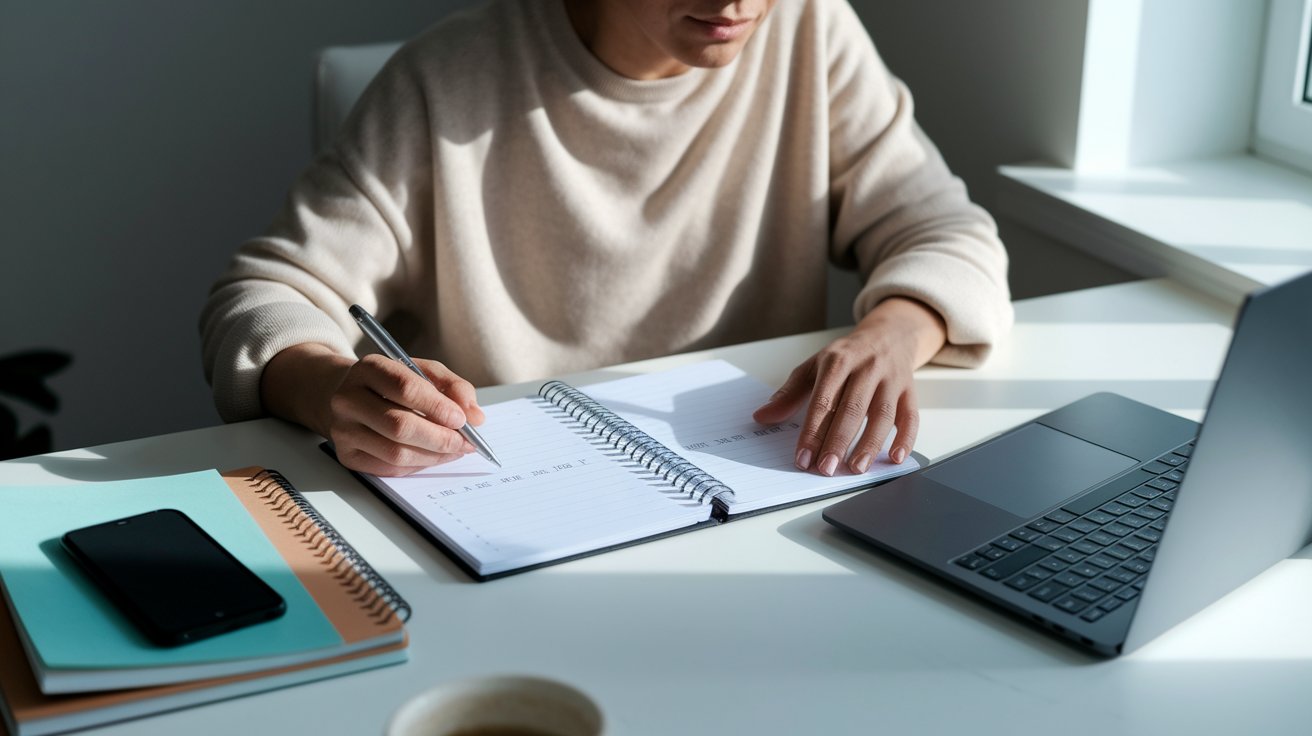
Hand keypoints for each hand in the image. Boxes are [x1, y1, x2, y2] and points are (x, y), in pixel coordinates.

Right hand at [262, 344, 484, 475]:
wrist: (349, 395)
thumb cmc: (393, 382)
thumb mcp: (423, 371)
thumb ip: (453, 387)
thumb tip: (475, 417)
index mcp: (368, 369)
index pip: (405, 389)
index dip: (438, 407)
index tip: (462, 419)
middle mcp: (348, 399)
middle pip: (399, 426)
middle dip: (440, 438)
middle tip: (465, 442)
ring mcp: (343, 430)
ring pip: (396, 453)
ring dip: (433, 456)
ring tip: (455, 450)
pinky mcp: (347, 456)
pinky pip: (389, 468)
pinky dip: (418, 466)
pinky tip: (433, 457)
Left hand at [752, 297, 945, 475]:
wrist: (888, 335)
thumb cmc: (846, 356)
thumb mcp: (814, 367)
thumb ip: (789, 393)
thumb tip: (761, 416)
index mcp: (838, 361)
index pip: (823, 400)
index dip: (812, 431)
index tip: (803, 458)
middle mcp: (867, 368)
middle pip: (852, 409)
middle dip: (838, 441)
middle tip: (825, 469)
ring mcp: (891, 379)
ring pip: (882, 415)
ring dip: (869, 444)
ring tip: (855, 468)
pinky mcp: (910, 391)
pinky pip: (911, 416)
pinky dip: (906, 439)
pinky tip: (895, 458)